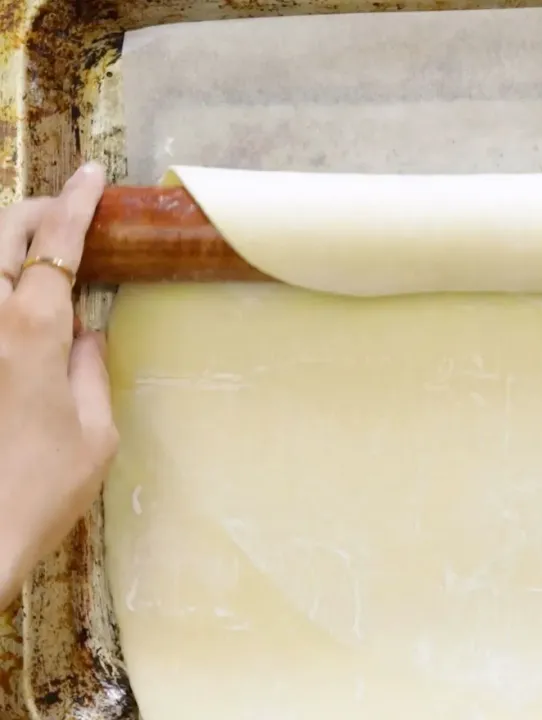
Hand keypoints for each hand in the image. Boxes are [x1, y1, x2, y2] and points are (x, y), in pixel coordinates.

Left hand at [0, 163, 116, 608]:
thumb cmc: (40, 492)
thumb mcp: (95, 435)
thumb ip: (90, 370)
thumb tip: (86, 330)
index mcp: (32, 332)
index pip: (56, 244)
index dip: (76, 201)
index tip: (91, 174)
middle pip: (0, 232)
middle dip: (33, 208)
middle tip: (61, 212)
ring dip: (3, 242)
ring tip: (29, 251)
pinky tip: (9, 298)